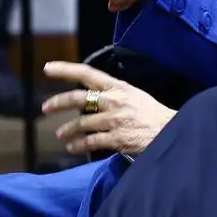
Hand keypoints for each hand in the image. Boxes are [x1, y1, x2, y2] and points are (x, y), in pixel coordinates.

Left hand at [42, 61, 175, 156]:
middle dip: (58, 103)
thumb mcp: (134, 95)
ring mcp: (114, 120)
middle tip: (45, 108)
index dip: (65, 70)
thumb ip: (113, 94)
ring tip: (61, 135)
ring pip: (81, 124)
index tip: (48, 68)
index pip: (87, 73)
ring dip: (68, 130)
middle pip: (78, 98)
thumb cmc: (152, 113)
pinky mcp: (116, 139)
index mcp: (118, 87)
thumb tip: (92, 96)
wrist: (170, 130)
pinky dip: (78, 146)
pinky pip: (90, 142)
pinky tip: (73, 148)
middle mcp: (113, 101)